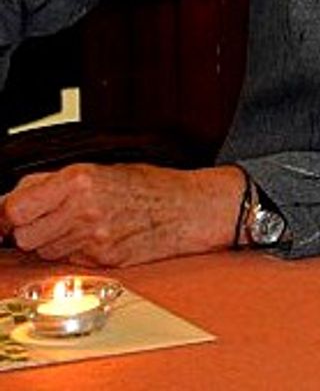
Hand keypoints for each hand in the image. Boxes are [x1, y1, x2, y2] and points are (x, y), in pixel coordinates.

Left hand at [0, 163, 245, 266]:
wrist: (190, 208)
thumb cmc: (150, 186)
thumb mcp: (101, 169)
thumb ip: (53, 183)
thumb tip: (12, 198)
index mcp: (79, 179)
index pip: (16, 208)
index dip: (7, 215)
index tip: (6, 219)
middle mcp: (83, 209)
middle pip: (25, 235)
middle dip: (33, 229)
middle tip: (53, 219)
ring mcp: (93, 237)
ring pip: (46, 251)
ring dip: (54, 242)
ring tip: (83, 226)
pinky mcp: (103, 260)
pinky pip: (70, 261)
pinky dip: (77, 253)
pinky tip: (99, 237)